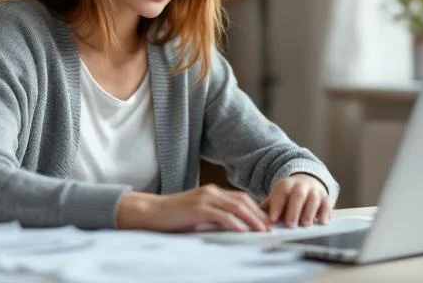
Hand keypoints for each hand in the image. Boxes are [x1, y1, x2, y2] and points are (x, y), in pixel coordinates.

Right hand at [117, 185, 271, 232]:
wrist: (151, 212)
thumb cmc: (173, 216)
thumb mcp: (198, 215)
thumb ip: (215, 218)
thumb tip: (233, 228)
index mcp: (213, 192)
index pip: (241, 198)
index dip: (256, 210)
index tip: (267, 223)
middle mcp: (212, 192)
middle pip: (243, 200)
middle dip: (259, 214)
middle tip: (270, 228)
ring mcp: (205, 198)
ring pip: (236, 206)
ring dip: (252, 219)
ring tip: (262, 231)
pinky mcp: (198, 208)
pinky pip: (222, 215)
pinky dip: (234, 222)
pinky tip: (242, 231)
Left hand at [261, 174, 331, 227]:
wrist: (306, 184)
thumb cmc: (287, 198)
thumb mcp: (276, 199)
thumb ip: (268, 209)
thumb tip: (257, 221)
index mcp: (285, 185)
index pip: (281, 193)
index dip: (277, 206)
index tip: (273, 220)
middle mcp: (301, 185)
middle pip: (298, 195)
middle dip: (294, 210)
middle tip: (290, 225)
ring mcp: (314, 191)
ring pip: (313, 199)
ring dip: (309, 212)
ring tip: (305, 224)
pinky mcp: (325, 198)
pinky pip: (327, 204)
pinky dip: (325, 213)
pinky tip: (322, 222)